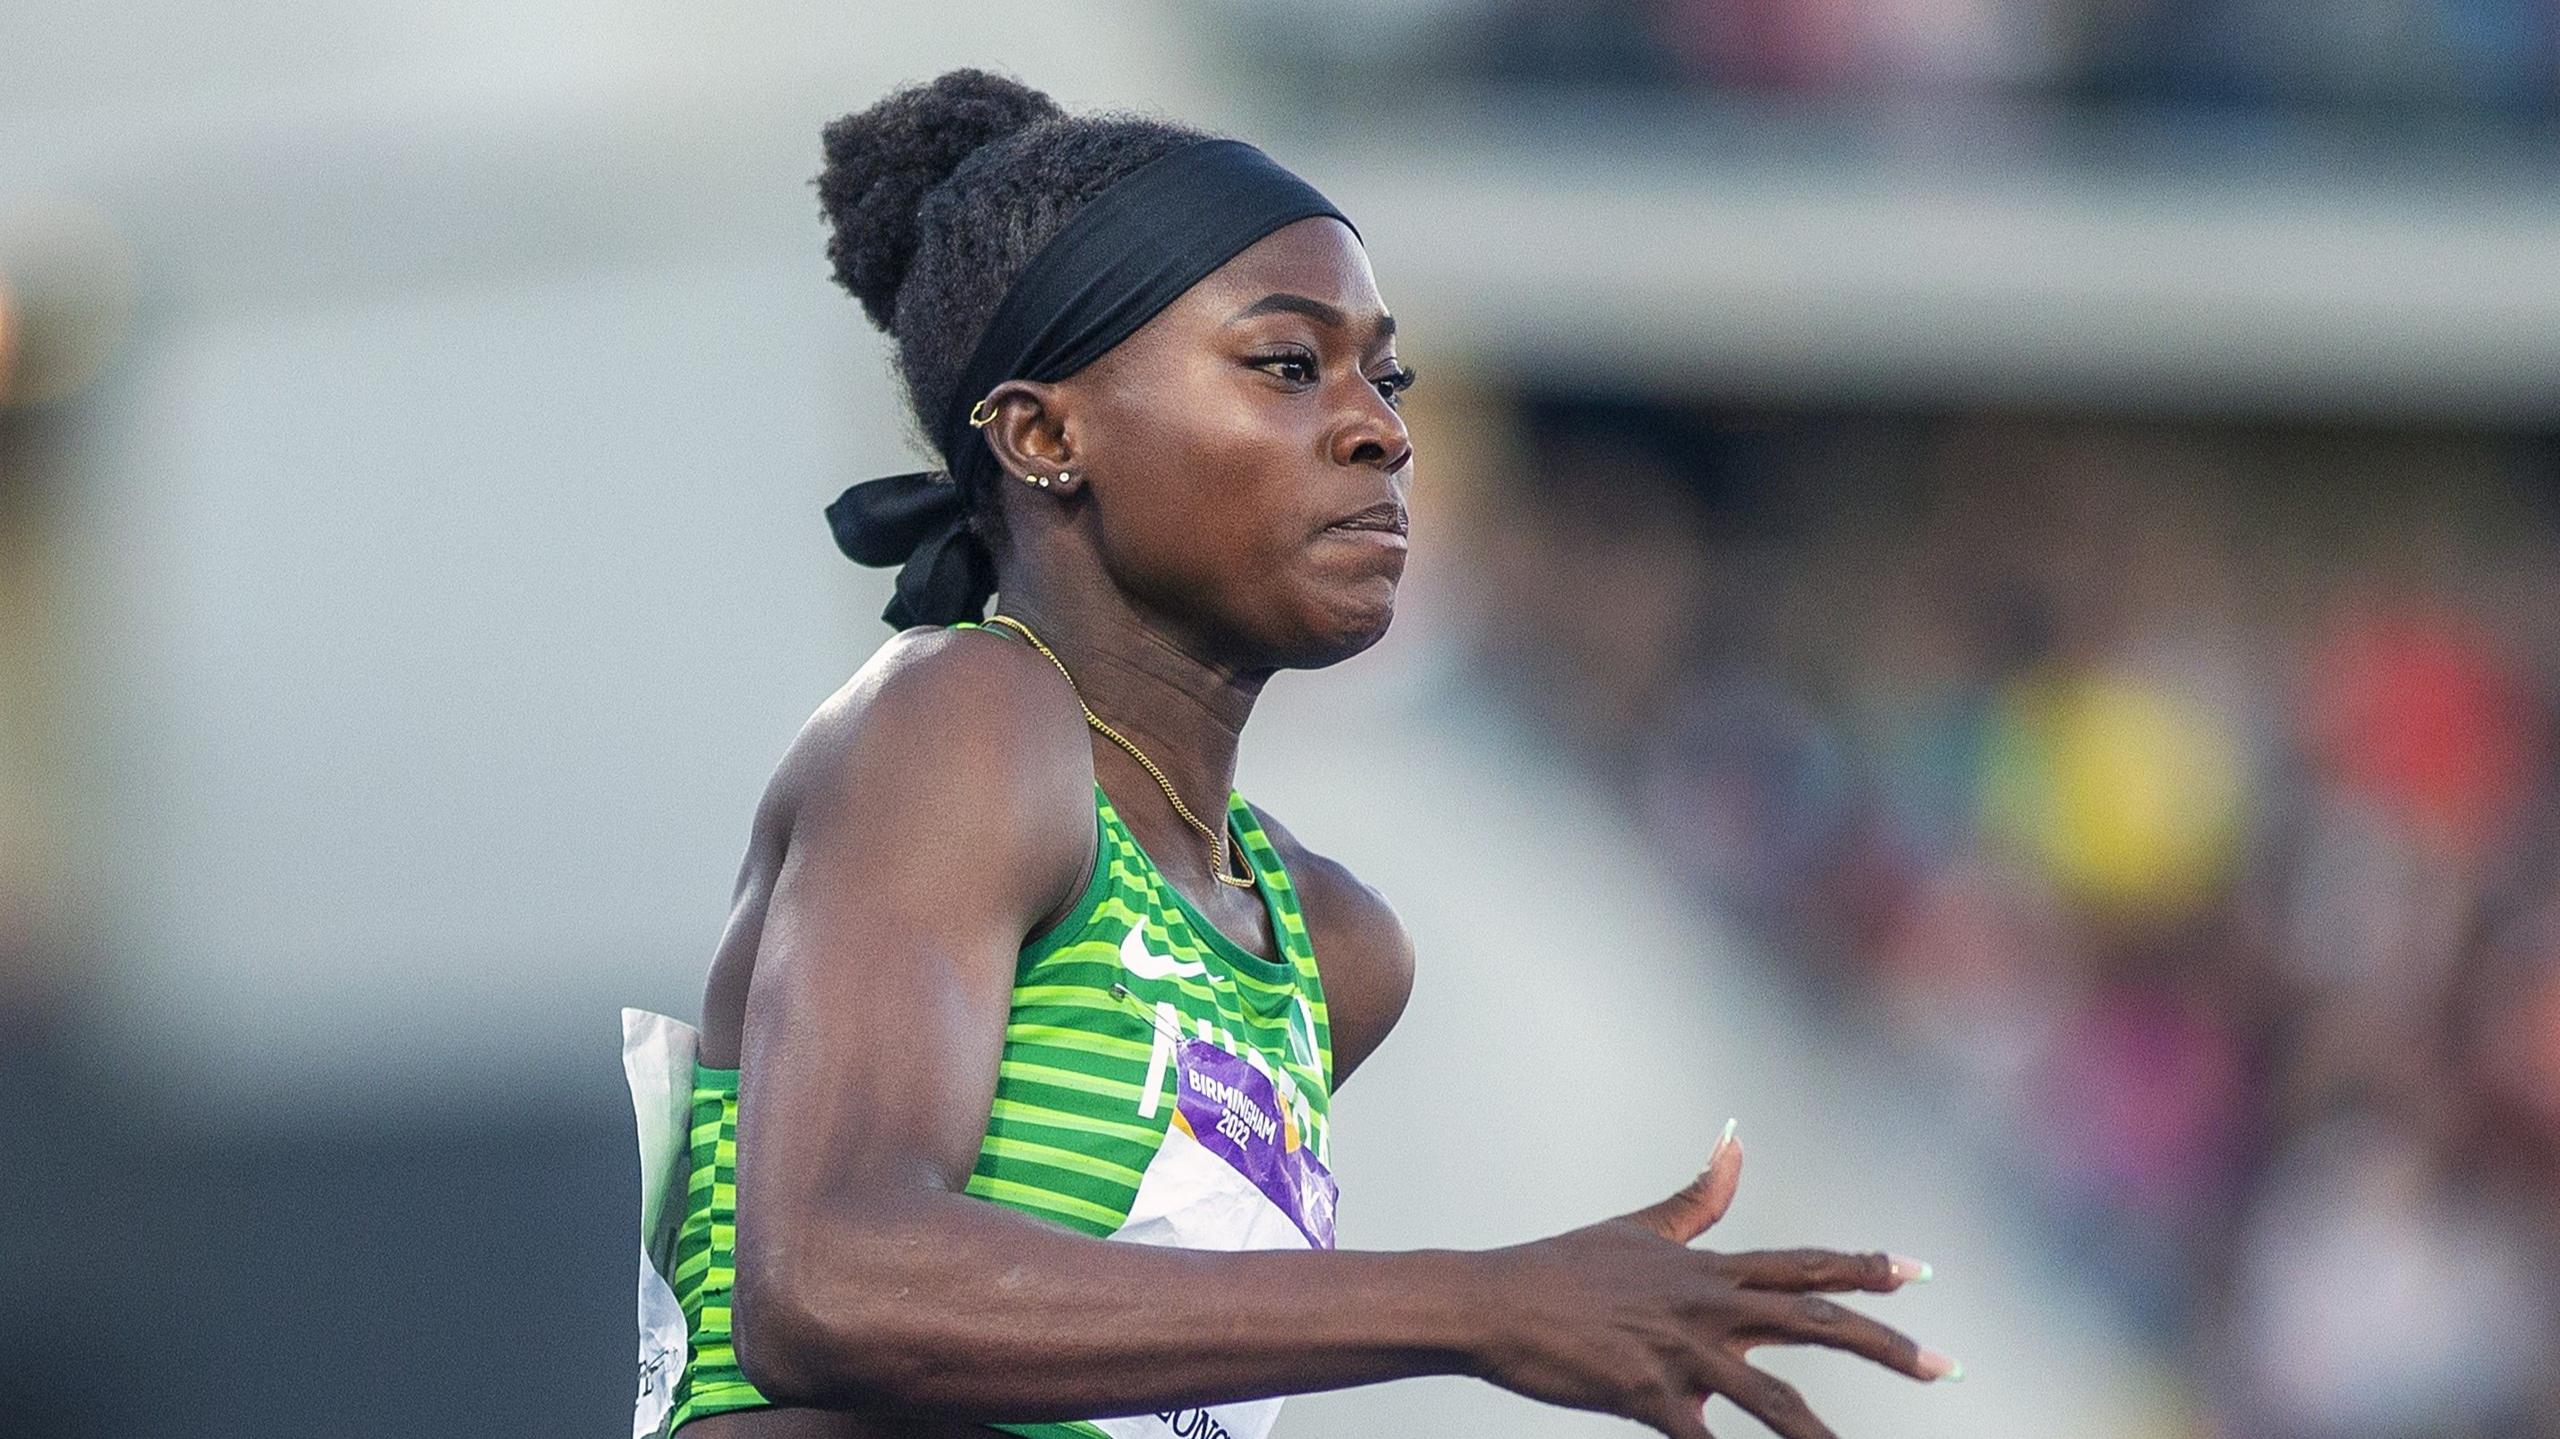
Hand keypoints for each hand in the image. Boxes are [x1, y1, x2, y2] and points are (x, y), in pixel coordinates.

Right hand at [1463, 1122, 1955, 1438]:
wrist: (1492, 1301)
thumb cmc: (1562, 1269)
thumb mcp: (1639, 1229)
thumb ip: (1697, 1197)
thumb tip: (1736, 1138)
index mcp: (1708, 1270)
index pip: (1805, 1266)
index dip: (1866, 1267)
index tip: (1920, 1273)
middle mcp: (1707, 1307)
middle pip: (1816, 1324)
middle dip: (1886, 1346)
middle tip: (1945, 1367)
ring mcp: (1679, 1353)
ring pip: (1773, 1397)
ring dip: (1823, 1437)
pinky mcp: (1646, 1397)